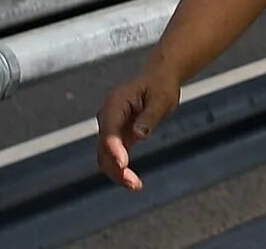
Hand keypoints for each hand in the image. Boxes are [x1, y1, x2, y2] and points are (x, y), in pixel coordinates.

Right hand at [95, 64, 180, 189]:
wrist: (159, 79)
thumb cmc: (161, 86)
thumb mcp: (162, 97)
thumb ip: (150, 115)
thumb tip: (139, 135)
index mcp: (115, 103)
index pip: (110, 130)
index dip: (114, 148)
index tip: (123, 163)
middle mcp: (107, 117)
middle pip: (104, 147)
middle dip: (115, 167)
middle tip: (133, 183)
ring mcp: (110, 128)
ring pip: (106, 156)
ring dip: (117, 172)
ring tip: (136, 186)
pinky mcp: (117, 136)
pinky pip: (114, 156)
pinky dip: (121, 169)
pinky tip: (133, 182)